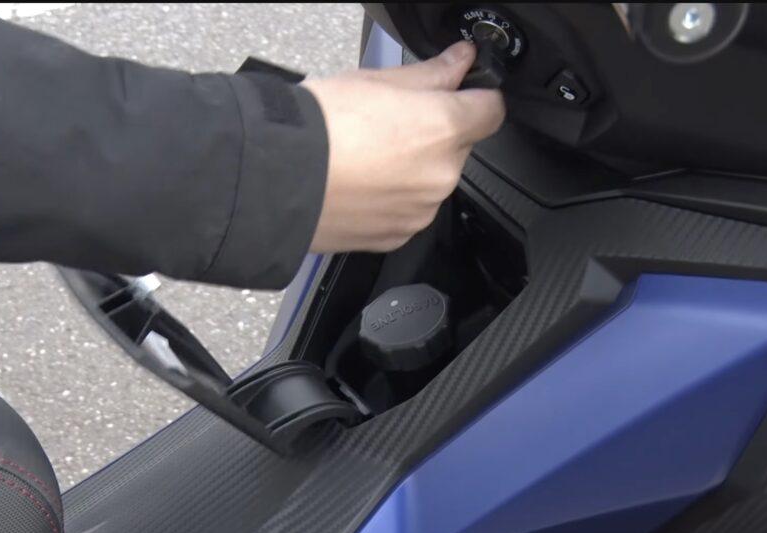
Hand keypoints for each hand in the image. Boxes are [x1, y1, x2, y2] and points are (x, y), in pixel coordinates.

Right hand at [302, 41, 504, 252]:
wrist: (275, 178)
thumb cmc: (317, 127)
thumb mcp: (376, 80)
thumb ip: (431, 74)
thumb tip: (460, 62)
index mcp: (444, 128)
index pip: (491, 110)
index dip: (476, 97)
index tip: (460, 92)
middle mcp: (442, 175)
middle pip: (458, 147)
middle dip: (434, 134)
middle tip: (388, 123)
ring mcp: (421, 210)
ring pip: (433, 182)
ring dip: (413, 169)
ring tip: (366, 156)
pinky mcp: (397, 236)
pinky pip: (408, 211)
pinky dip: (392, 199)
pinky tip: (360, 183)